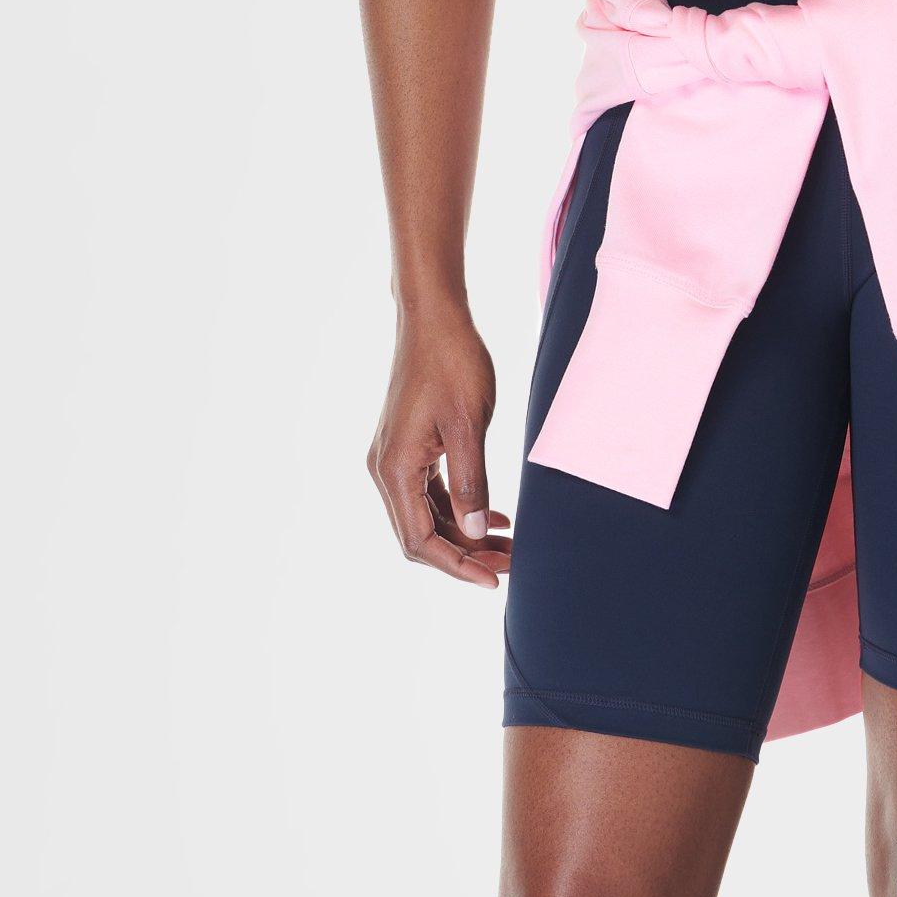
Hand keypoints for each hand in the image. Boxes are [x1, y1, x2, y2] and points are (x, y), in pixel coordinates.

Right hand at [368, 307, 510, 585]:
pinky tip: (494, 517)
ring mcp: (395, 458)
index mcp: (394, 468)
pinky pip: (430, 494)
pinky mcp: (408, 448)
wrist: (434, 317)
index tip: (494, 579)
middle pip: (420, 535)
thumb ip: (471, 483)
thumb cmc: (452, 362)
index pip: (420, 540)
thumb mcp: (468, 426)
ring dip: (464, 535)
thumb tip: (475, 531)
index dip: (457, 565)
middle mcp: (386, 469)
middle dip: (465, 555)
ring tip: (509, 545)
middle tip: (511, 564)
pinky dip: (459, 510)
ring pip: (427, 517)